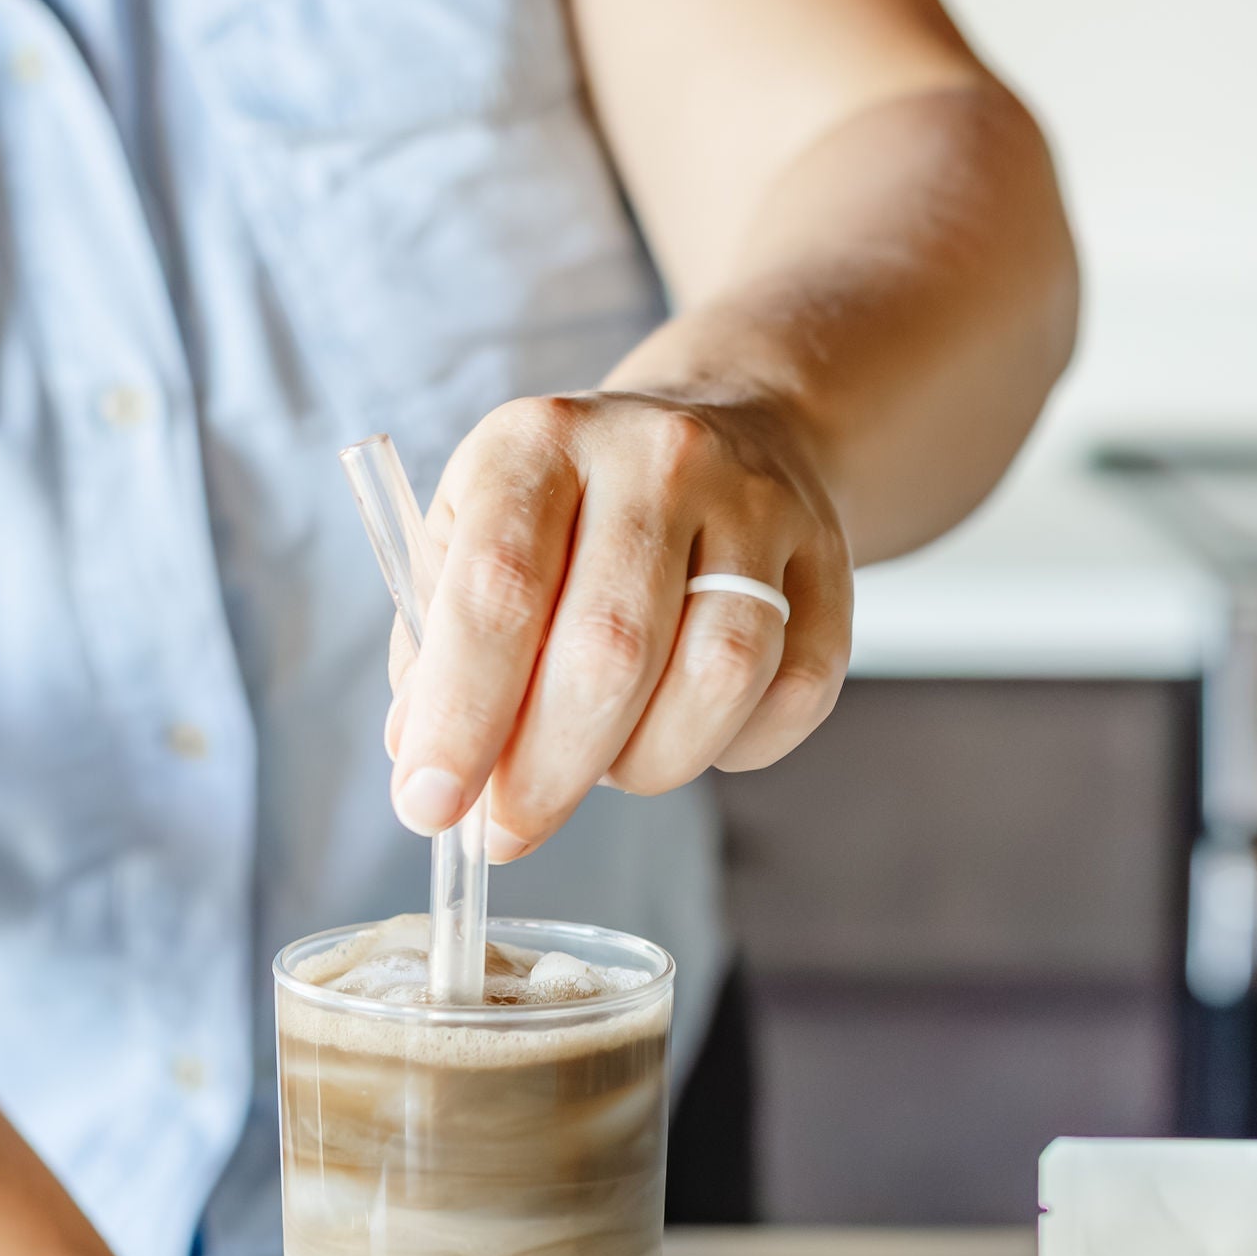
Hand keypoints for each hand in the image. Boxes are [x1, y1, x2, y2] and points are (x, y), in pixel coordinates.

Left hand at [384, 390, 851, 859]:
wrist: (730, 427)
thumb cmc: (572, 514)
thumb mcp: (472, 540)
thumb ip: (436, 651)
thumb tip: (424, 765)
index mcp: (540, 442)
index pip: (497, 591)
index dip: (461, 715)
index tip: (431, 806)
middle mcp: (657, 457)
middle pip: (609, 651)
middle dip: (548, 772)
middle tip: (510, 828)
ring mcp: (757, 506)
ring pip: (716, 679)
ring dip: (647, 764)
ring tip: (604, 767)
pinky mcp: (832, 563)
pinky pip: (792, 695)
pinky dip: (732, 747)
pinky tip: (687, 730)